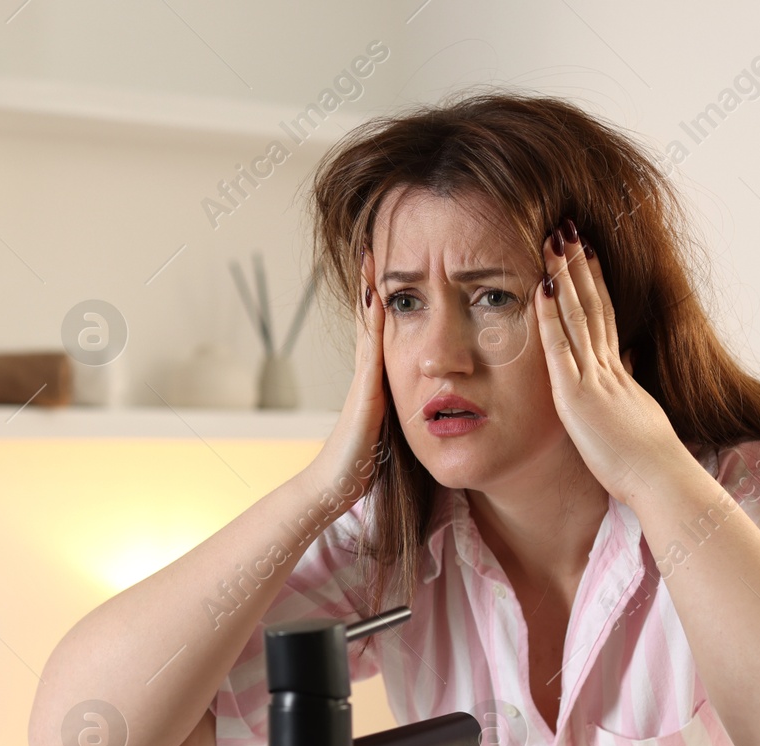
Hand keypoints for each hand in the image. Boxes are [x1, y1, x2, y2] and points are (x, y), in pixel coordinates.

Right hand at [302, 249, 387, 508]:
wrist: (335, 484)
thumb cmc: (364, 464)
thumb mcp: (388, 429)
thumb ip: (399, 412)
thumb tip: (424, 404)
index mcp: (376, 382)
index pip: (382, 333)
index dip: (385, 303)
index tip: (390, 270)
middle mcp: (366, 374)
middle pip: (371, 320)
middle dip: (372, 285)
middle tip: (373, 247)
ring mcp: (362, 379)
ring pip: (368, 326)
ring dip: (369, 291)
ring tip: (370, 257)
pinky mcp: (363, 391)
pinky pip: (370, 347)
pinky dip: (373, 320)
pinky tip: (378, 297)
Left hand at [534, 221, 688, 503]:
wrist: (660, 479)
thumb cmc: (648, 460)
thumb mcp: (637, 414)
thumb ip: (629, 384)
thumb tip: (629, 360)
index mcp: (618, 373)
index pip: (604, 316)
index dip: (594, 283)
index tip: (586, 253)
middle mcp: (607, 367)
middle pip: (592, 305)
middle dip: (577, 266)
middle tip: (566, 229)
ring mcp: (593, 378)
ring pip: (577, 316)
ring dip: (564, 277)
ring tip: (553, 240)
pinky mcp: (577, 396)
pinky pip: (561, 348)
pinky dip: (551, 317)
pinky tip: (541, 288)